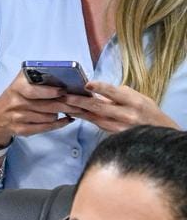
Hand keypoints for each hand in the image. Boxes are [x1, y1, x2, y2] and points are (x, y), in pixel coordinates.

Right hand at [0, 71, 73, 143]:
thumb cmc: (14, 97)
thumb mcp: (20, 83)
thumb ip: (36, 77)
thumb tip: (61, 75)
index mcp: (17, 87)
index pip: (35, 90)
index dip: (51, 91)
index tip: (64, 90)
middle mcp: (16, 103)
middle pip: (47, 106)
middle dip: (66, 105)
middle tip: (80, 103)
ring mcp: (18, 118)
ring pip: (49, 117)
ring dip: (63, 114)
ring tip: (73, 110)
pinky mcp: (21, 130)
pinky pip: (45, 128)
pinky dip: (58, 124)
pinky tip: (66, 120)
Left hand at [61, 81, 177, 133]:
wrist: (158, 134)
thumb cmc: (146, 111)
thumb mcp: (138, 97)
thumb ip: (118, 93)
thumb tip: (96, 89)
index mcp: (134, 102)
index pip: (115, 93)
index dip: (100, 88)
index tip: (87, 84)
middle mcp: (126, 115)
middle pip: (99, 107)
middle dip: (80, 101)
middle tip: (64, 95)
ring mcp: (119, 128)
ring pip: (93, 118)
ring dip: (77, 110)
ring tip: (62, 103)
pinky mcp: (113, 135)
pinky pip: (95, 124)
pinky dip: (84, 117)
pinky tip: (73, 112)